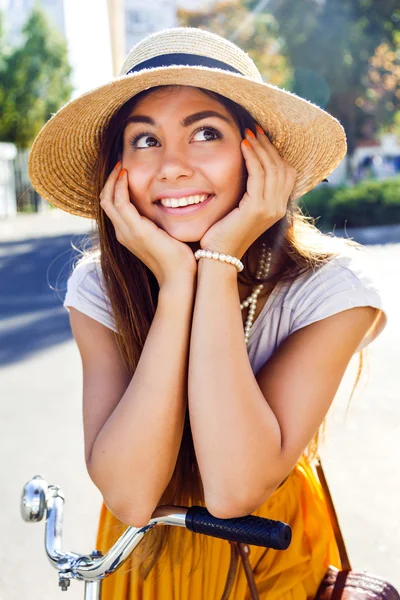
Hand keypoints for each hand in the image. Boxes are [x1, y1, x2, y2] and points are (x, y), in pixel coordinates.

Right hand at [99, 161, 196, 287]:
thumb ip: (160, 223)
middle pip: (105, 201)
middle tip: (119, 163)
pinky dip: (120, 186)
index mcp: (128, 234)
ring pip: (108, 199)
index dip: (114, 187)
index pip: (112, 206)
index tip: (124, 171)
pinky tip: (128, 175)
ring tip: (121, 165)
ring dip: (113, 180)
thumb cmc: (178, 259)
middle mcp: (122, 233)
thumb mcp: (165, 236)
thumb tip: (172, 208)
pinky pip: (120, 203)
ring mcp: (127, 232)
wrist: (179, 277)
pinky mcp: (136, 231)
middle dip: (110, 180)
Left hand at [200, 125, 296, 258]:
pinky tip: (242, 146)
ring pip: (272, 168)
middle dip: (268, 145)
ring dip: (260, 147)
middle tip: (254, 128)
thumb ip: (249, 192)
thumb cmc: (223, 232)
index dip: (274, 152)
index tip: (260, 136)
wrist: (218, 256)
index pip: (286, 172)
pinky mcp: (257, 209)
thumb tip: (247, 168)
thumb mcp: (241, 208)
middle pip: (282, 167)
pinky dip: (252, 157)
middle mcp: (278, 208)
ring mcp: (270, 209)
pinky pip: (259, 175)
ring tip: (248, 133)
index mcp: (278, 208)